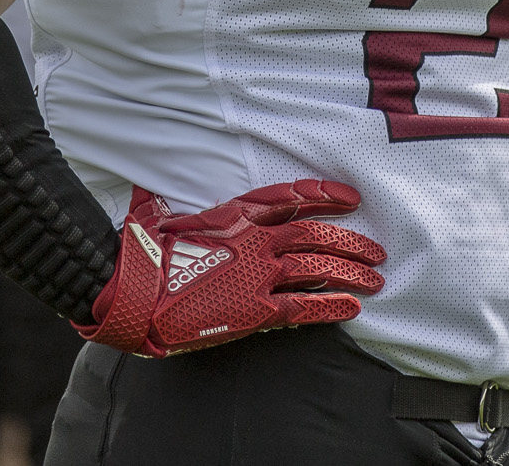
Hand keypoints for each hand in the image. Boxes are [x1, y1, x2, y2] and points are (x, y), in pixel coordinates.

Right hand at [76, 180, 385, 356]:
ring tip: (376, 279)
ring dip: (352, 273)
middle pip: (316, 234)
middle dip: (351, 241)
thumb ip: (164, 206)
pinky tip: (353, 307)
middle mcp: (254, 240)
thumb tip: (145, 196)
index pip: (291, 197)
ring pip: (318, 268)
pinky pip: (304, 306)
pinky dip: (332, 305)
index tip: (350, 198)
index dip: (325, 196)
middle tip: (376, 251)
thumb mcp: (157, 220)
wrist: (132, 297)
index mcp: (234, 215)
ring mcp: (257, 274)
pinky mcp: (255, 311)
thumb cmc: (141, 258)